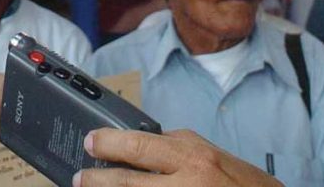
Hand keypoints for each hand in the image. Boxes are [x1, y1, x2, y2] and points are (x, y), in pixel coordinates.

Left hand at [74, 128, 281, 186]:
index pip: (139, 145)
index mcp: (192, 158)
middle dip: (98, 180)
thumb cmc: (244, 186)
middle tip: (80, 177)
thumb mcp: (212, 154)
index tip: (90, 141)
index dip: (109, 143)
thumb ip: (177, 147)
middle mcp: (186, 185)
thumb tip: (143, 142)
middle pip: (128, 182)